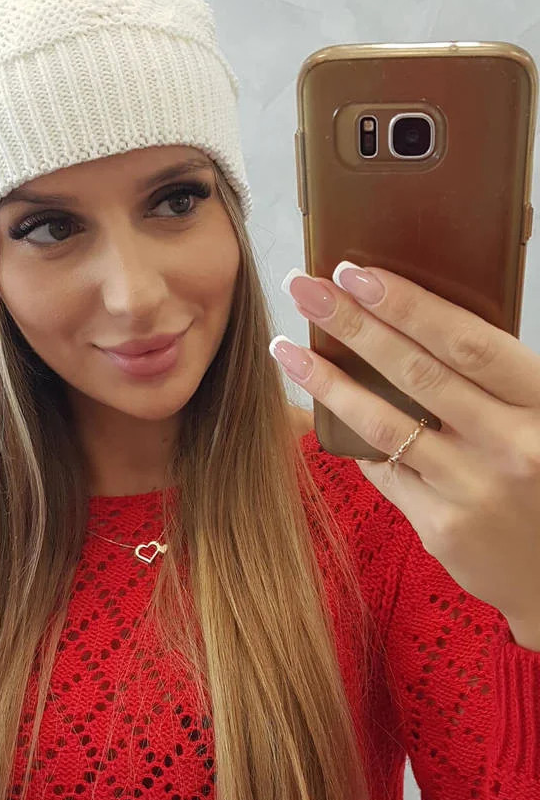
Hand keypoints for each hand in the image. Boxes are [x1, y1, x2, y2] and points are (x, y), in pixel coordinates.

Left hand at [271, 261, 539, 645]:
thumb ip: (494, 379)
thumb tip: (408, 318)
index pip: (467, 342)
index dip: (408, 305)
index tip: (356, 272)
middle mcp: (514, 445)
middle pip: (417, 373)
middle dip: (353, 325)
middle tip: (303, 288)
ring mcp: (475, 490)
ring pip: (385, 423)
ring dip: (328, 381)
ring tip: (285, 349)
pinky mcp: (443, 527)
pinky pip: (385, 470)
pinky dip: (353, 435)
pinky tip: (320, 408)